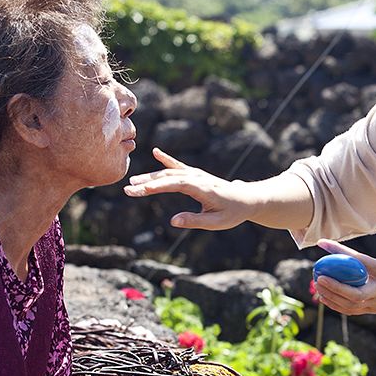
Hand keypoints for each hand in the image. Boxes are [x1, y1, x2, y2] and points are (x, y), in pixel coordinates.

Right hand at [124, 149, 255, 229]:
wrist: (248, 199)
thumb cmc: (233, 213)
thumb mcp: (216, 222)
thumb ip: (195, 220)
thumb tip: (173, 221)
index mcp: (202, 188)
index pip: (174, 184)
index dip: (155, 187)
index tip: (138, 191)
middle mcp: (198, 177)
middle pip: (168, 177)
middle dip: (146, 183)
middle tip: (127, 189)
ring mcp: (197, 175)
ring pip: (170, 172)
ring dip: (151, 176)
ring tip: (133, 182)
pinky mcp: (197, 175)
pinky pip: (179, 166)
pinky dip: (167, 160)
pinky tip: (156, 153)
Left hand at [312, 230, 375, 318]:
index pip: (360, 262)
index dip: (340, 252)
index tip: (323, 243)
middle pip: (352, 293)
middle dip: (333, 286)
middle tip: (318, 274)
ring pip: (349, 305)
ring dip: (331, 296)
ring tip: (317, 284)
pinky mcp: (374, 310)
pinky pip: (351, 310)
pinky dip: (336, 305)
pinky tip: (325, 297)